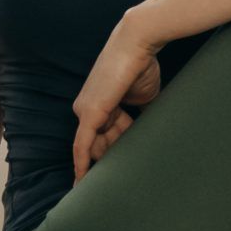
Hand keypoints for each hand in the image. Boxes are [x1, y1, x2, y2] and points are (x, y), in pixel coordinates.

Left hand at [72, 13, 166, 182]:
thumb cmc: (141, 66)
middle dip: (110, 161)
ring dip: (102, 165)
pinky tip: (81, 181)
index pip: (105, 134)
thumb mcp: (143, 97)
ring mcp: (86, 110)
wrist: (137, 43)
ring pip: (93, 148)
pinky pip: (82, 145)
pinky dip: (81, 163)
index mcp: (100, 104)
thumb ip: (141, 114)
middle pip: (99, 143)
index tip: (114, 171)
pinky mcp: (89, 113)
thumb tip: (149, 130)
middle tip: (117, 184)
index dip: (111, 152)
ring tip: (108, 187)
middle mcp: (87, 108)